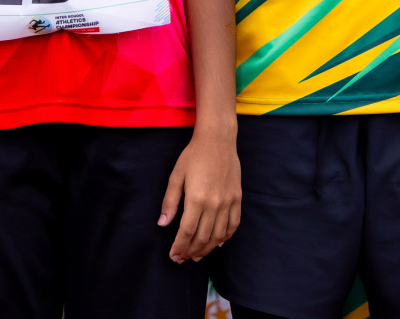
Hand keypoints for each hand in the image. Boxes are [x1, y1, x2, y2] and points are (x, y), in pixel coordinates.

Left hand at [158, 127, 240, 263]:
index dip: (179, 247)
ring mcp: (228, 202)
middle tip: (182, 259)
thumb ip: (170, 202)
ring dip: (207, 249)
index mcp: (196, 199)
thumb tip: (162, 224)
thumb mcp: (176, 176)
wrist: (218, 140)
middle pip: (202, 238)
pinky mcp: (237, 198)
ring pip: (218, 235)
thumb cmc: (193, 156)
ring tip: (197, 256)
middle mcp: (214, 204)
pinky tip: (218, 243)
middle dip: (190, 252)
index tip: (173, 255)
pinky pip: (233, 224)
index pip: (186, 232)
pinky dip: (226, 237)